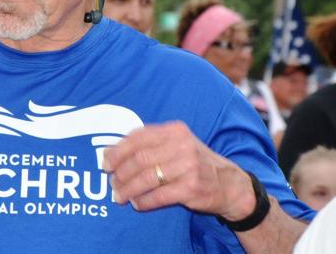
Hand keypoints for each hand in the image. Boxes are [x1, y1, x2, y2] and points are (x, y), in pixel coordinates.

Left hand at [102, 121, 255, 220]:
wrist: (229, 183)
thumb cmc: (195, 162)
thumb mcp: (178, 144)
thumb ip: (151, 144)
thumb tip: (113, 152)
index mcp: (175, 130)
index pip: (139, 137)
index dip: (118, 150)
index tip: (106, 162)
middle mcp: (182, 145)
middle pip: (140, 158)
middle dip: (121, 172)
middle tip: (111, 182)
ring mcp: (188, 166)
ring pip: (147, 178)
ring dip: (129, 189)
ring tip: (119, 196)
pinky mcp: (192, 188)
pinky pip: (159, 195)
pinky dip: (144, 201)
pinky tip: (137, 204)